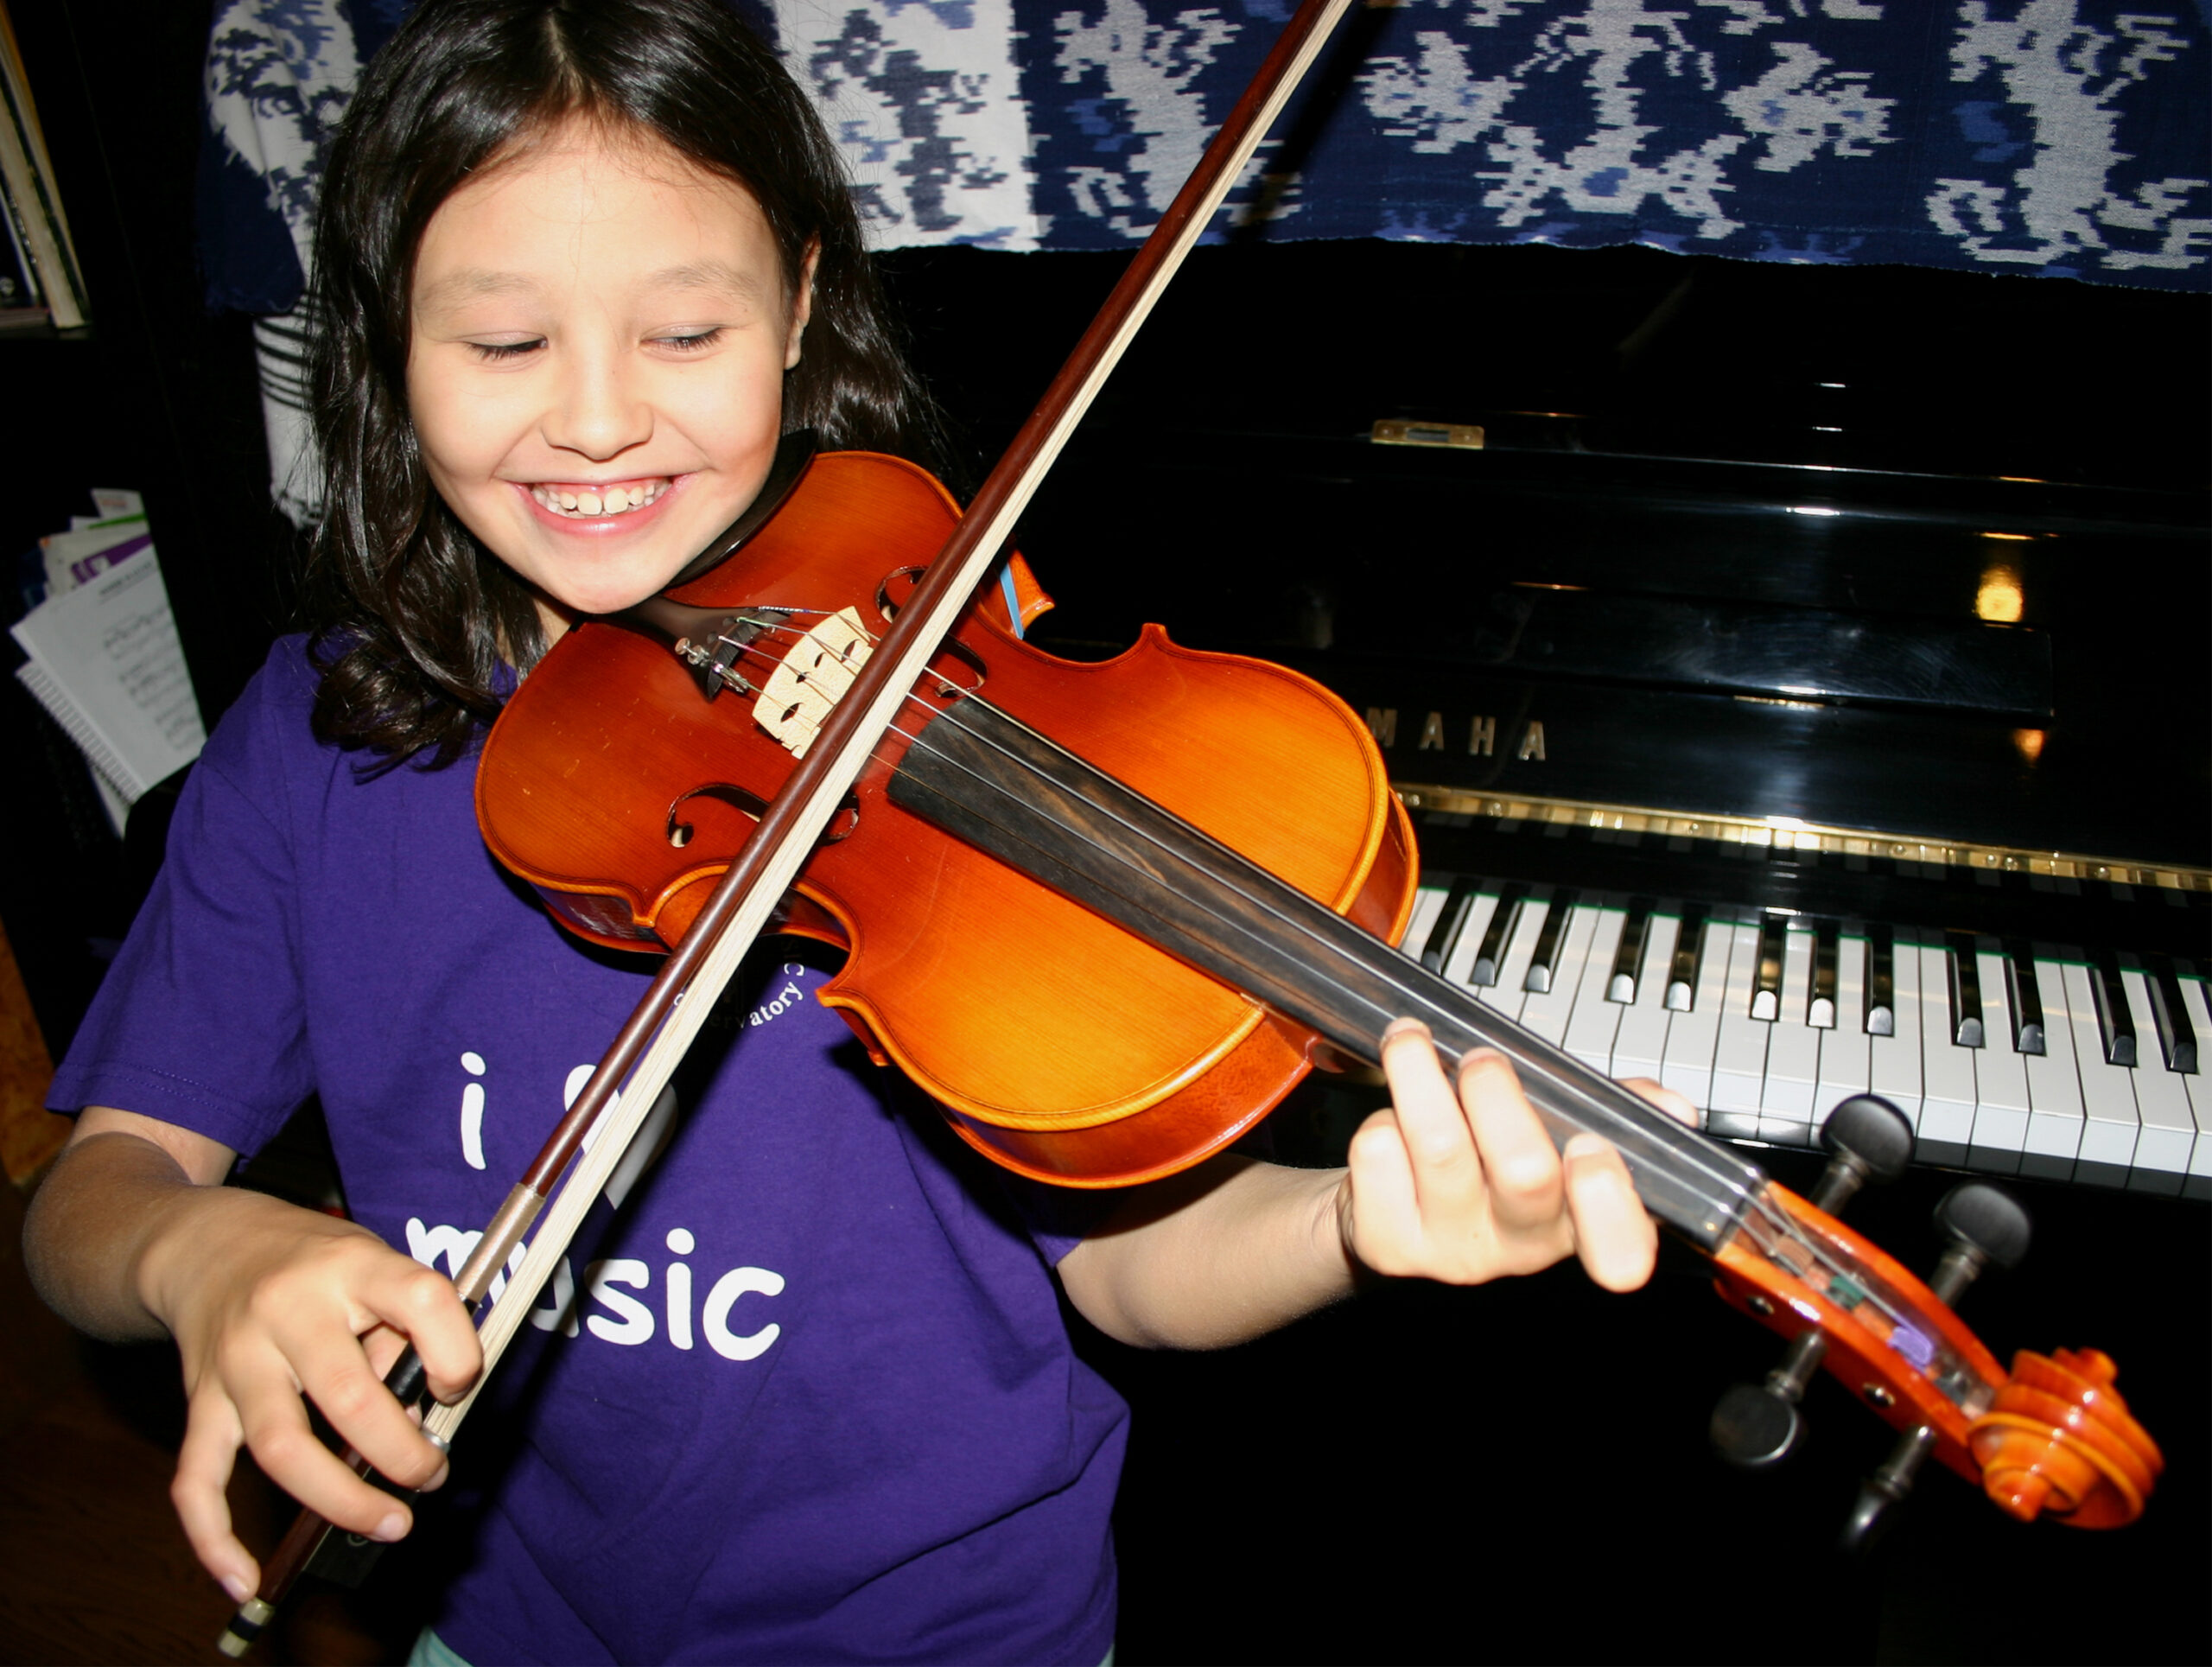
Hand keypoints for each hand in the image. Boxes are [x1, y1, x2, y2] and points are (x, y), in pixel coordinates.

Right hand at [143, 1185, 482, 1601]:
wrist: (209, 1243)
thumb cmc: (317, 1262)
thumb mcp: (373, 1264)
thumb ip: (405, 1331)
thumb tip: (421, 1417)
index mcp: (351, 1267)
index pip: (422, 1300)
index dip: (455, 1353)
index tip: (459, 1385)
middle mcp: (288, 1311)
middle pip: (348, 1397)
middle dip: (402, 1453)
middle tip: (433, 1475)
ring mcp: (237, 1360)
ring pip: (280, 1447)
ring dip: (340, 1499)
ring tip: (391, 1523)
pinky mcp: (200, 1402)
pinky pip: (197, 1478)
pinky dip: (214, 1536)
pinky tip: (244, 1576)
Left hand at [1336, 1020, 1698, 1291]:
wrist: (1394, 1214)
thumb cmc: (1487, 1163)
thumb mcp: (1556, 1137)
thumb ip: (1614, 1112)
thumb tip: (1667, 1105)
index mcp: (1577, 1220)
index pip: (1619, 1245)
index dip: (1610, 1200)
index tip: (1591, 1150)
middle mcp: (1520, 1244)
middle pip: (1524, 1171)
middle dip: (1498, 1093)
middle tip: (1482, 1060)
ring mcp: (1452, 1251)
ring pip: (1440, 1146)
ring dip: (1421, 1075)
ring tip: (1413, 1043)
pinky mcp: (1387, 1243)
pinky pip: (1379, 1156)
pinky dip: (1379, 1118)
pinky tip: (1389, 1120)